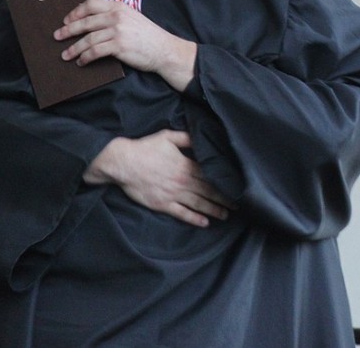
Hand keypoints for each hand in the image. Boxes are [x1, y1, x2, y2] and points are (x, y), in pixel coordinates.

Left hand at [55, 0, 196, 91]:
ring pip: (87, 38)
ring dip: (74, 48)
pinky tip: (81, 62)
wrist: (164, 50)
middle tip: (58, 36)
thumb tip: (93, 22)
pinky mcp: (119, 46)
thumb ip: (115, 16)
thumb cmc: (148, 36)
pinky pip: (95, 51)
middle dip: (68, 30)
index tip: (66, 20)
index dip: (75, 12)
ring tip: (66, 55)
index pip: (91, 4)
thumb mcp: (132, 18)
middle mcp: (117, 16)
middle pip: (85, 21)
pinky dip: (85, 57)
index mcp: (119, 7)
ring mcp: (118, 31)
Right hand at [84, 130, 232, 226]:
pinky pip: (181, 213)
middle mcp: (183, 182)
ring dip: (213, 210)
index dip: (223, 183)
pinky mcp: (162, 204)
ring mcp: (173, 194)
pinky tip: (204, 222)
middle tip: (236, 206)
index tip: (234, 188)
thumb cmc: (145, 148)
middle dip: (223, 199)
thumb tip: (200, 137)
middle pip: (208, 192)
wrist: (123, 162)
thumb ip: (187, 138)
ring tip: (225, 215)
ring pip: (198, 204)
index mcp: (186, 165)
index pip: (210, 176)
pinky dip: (194, 219)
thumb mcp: (168, 137)